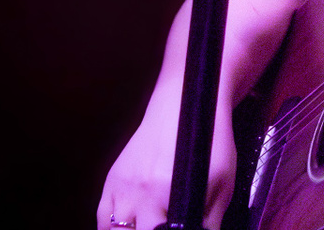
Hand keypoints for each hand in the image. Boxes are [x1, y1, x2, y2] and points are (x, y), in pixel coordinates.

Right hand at [97, 93, 236, 229]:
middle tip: (161, 228)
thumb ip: (211, 220)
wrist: (180, 106)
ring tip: (146, 227)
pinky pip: (102, 217)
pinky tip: (125, 228)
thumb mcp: (221, 183)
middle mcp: (141, 193)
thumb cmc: (207, 143)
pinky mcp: (112, 180)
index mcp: (168, 195)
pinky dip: (110, 228)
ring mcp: (123, 187)